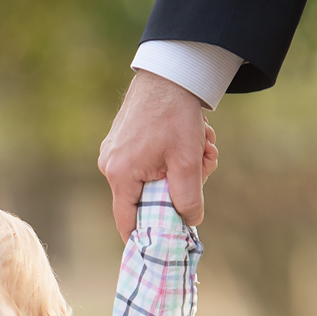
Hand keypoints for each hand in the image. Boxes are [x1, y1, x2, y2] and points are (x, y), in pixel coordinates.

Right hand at [98, 69, 217, 239]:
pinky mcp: (123, 141)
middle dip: (180, 187)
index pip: (127, 223)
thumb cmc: (175, 114)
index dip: (146, 238)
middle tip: (206, 165)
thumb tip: (189, 222)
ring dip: (183, 167)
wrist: (169, 71)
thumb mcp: (188, 160)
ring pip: (153, 177)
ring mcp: (115, 152)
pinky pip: (150, 160)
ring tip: (204, 143)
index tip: (165, 245)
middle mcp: (110, 166)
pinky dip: (173, 154)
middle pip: (146, 198)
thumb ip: (188, 197)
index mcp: (121, 175)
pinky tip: (193, 135)